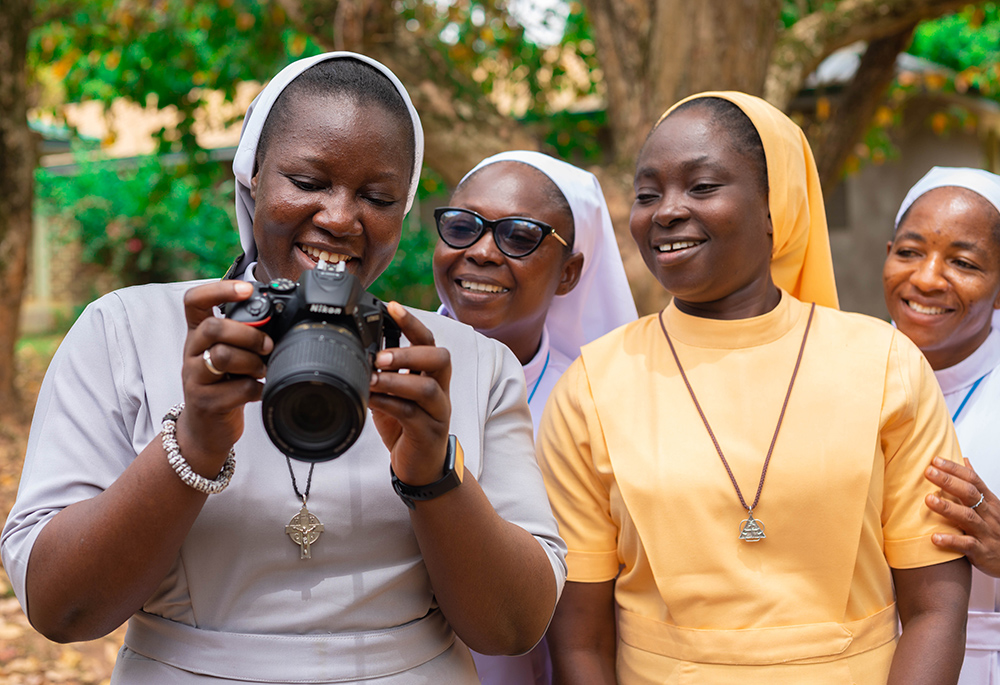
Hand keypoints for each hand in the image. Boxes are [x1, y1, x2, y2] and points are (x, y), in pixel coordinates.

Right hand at [177, 280, 272, 475]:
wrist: (205, 428)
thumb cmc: (223, 384)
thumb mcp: (228, 354)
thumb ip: (242, 335)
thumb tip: (279, 320)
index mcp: (197, 333)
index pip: (195, 300)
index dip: (220, 289)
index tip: (246, 289)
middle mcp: (191, 351)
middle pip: (213, 327)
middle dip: (249, 334)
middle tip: (267, 347)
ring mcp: (194, 378)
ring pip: (222, 356)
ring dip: (252, 362)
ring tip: (261, 371)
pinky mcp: (205, 402)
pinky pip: (238, 389)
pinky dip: (257, 389)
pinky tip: (259, 391)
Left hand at [368, 302, 451, 486]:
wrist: (421, 469)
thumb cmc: (406, 429)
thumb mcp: (393, 397)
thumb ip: (382, 377)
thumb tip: (355, 355)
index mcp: (431, 376)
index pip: (428, 341)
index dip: (412, 322)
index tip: (392, 306)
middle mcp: (440, 390)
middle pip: (440, 358)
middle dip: (409, 352)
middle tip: (380, 356)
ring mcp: (438, 412)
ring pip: (428, 388)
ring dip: (397, 380)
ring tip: (372, 379)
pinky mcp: (429, 433)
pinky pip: (413, 414)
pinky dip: (390, 404)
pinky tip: (372, 400)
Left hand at [925, 456, 999, 576]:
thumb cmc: (996, 529)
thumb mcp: (989, 504)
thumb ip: (975, 484)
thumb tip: (964, 460)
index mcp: (989, 502)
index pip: (973, 480)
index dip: (954, 469)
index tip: (935, 460)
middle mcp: (989, 515)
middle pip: (970, 494)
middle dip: (948, 481)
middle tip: (928, 472)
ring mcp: (986, 532)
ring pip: (968, 517)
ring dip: (947, 508)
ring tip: (928, 499)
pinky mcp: (982, 551)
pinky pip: (967, 544)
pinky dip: (951, 540)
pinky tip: (934, 537)